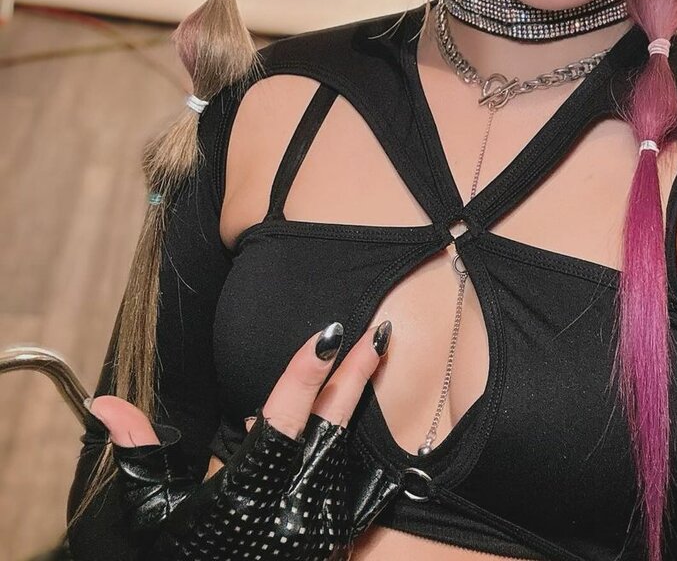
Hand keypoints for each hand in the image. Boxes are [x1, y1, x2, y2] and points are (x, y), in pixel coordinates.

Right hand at [86, 319, 393, 559]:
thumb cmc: (186, 554)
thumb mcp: (156, 510)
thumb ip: (141, 452)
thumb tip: (105, 403)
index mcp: (250, 488)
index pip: (284, 418)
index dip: (307, 372)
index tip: (330, 332)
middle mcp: (293, 501)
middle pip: (333, 424)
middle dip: (358, 373)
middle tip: (379, 330)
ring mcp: (319, 518)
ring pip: (347, 444)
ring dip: (359, 396)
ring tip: (374, 349)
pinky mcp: (334, 532)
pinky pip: (352, 475)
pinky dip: (349, 438)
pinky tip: (354, 405)